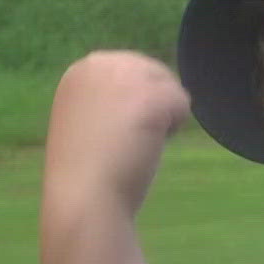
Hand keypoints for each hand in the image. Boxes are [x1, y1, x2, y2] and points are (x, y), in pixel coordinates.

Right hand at [42, 51, 189, 217]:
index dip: (134, 106)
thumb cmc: (87, 173)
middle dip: (151, 108)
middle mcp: (99, 63)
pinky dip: (173, 128)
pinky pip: (182, 102)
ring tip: (132, 144)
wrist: (83, 200)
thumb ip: (110, 100)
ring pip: (170, 87)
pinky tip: (146, 146)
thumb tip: (149, 94)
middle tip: (124, 142)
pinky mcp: (149, 95)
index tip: (112, 134)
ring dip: (161, 119)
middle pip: (154, 74)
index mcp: (81, 71)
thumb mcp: (89, 122)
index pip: (132, 71)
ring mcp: (123, 76)